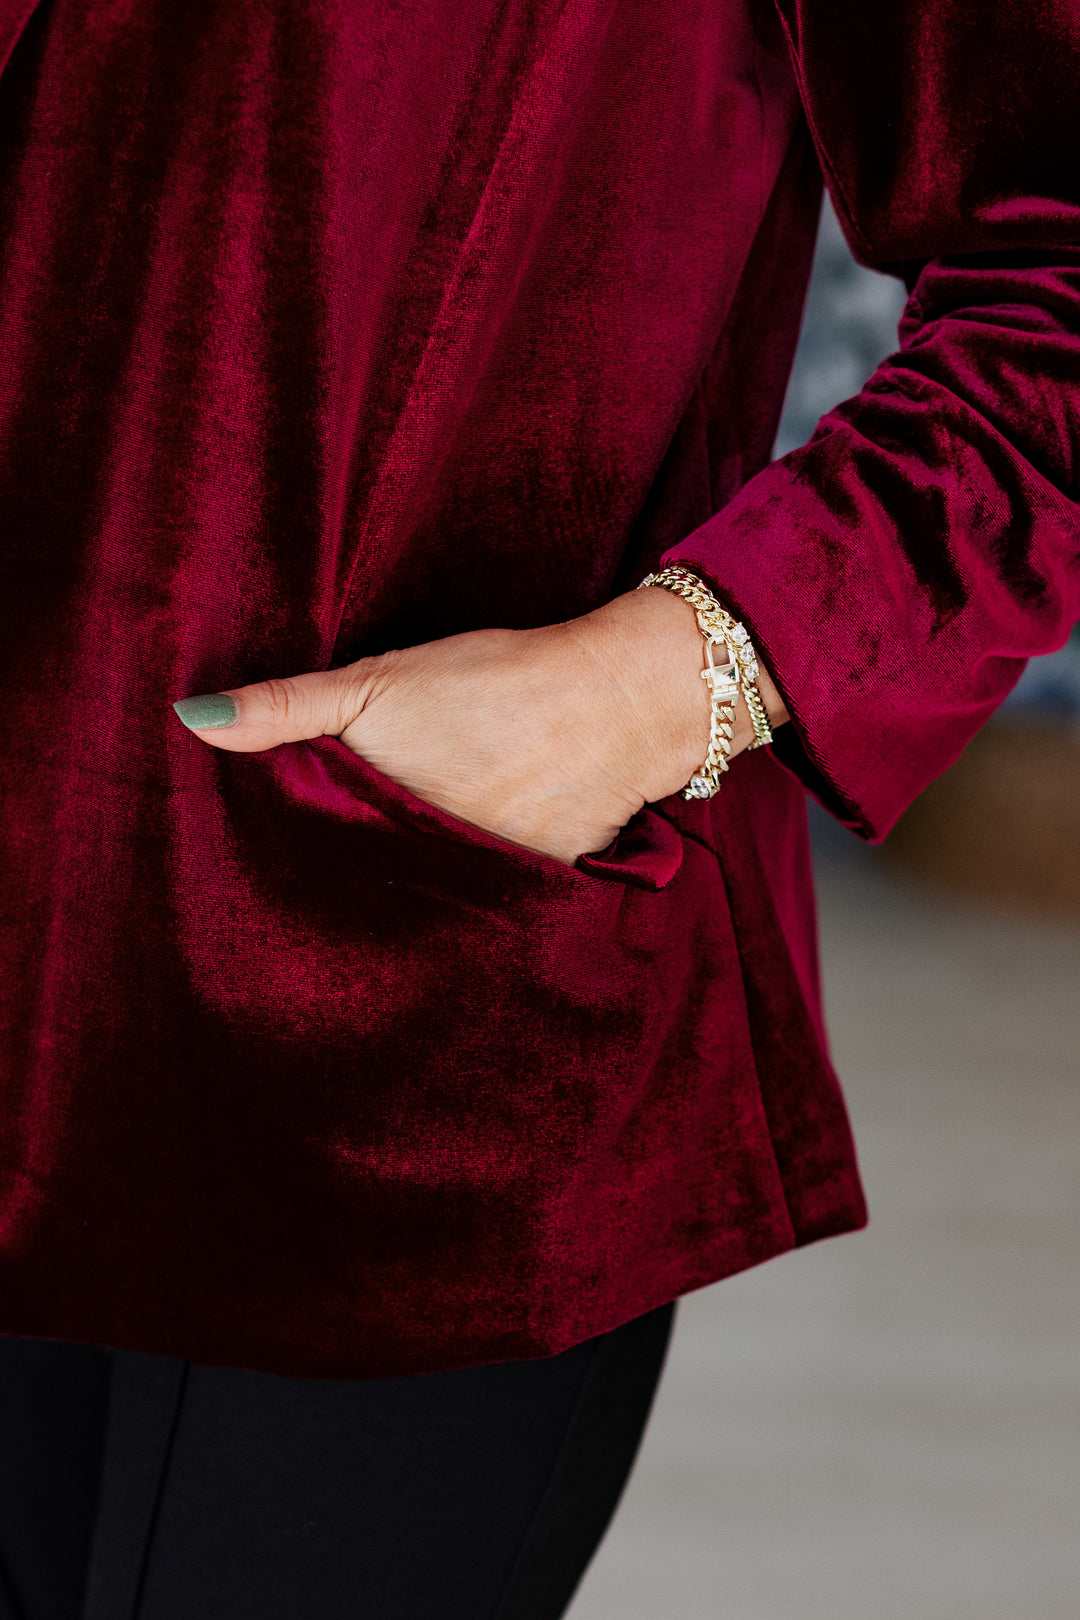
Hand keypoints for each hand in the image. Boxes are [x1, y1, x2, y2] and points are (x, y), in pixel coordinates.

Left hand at [171, 588, 785, 864]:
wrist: (621, 695)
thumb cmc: (496, 681)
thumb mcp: (380, 682)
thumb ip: (288, 707)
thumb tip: (190, 719)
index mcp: (393, 832)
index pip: (325, 880)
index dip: (301, 878)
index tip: (274, 880)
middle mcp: (443, 878)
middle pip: (382, 900)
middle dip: (357, 899)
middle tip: (328, 894)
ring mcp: (499, 889)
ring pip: (440, 907)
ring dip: (419, 902)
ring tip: (396, 889)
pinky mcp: (549, 888)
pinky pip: (499, 906)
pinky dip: (483, 897)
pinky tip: (467, 880)